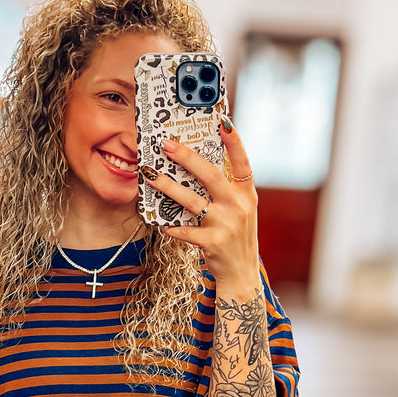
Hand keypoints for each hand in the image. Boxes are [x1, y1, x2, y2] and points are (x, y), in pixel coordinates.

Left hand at [142, 120, 258, 292]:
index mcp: (247, 194)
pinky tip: (161, 222)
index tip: (223, 121)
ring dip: (168, 187)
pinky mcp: (212, 242)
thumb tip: (198, 165)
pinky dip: (172, 226)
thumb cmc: (236, 238)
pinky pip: (185, 230)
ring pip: (192, 201)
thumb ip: (227, 190)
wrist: (242, 275)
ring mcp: (226, 225)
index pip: (242, 162)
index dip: (234, 142)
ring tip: (150, 175)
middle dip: (188, 158)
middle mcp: (238, 206)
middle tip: (167, 145)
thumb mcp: (240, 210)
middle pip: (211, 176)